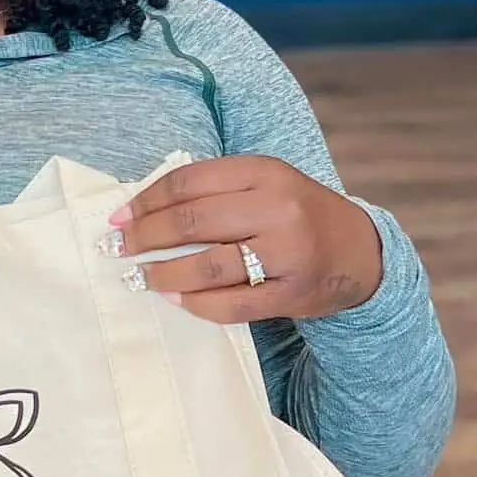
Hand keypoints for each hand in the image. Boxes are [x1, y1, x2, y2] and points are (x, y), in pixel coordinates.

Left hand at [107, 156, 382, 325]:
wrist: (360, 251)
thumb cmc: (297, 213)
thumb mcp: (265, 183)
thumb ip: (216, 188)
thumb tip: (143, 207)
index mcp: (264, 172)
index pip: (189, 182)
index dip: (146, 200)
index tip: (118, 216)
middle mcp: (278, 208)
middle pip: (193, 221)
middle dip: (145, 236)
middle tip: (116, 248)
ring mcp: (287, 253)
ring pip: (209, 266)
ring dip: (164, 273)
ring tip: (139, 277)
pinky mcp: (292, 293)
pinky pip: (233, 304)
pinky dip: (196, 303)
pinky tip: (174, 297)